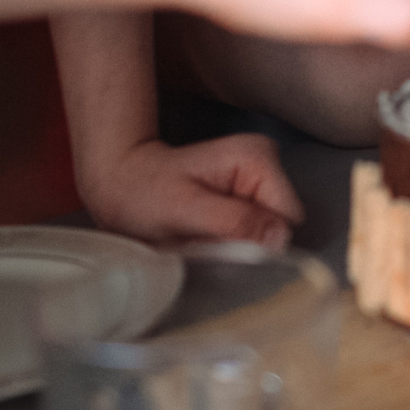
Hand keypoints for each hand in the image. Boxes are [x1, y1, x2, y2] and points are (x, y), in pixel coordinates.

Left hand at [78, 134, 304, 248]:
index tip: (226, 251)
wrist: (121, 185)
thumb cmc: (145, 194)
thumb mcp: (185, 211)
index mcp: (257, 158)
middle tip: (209, 244)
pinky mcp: (248, 192)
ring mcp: (258, 176)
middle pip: (282, 222)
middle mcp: (266, 161)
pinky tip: (208, 236)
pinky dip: (234, 241)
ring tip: (203, 239)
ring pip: (270, 229)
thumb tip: (280, 238)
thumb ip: (234, 221)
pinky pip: (257, 228)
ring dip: (240, 244)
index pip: (288, 215)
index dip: (264, 242)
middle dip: (251, 243)